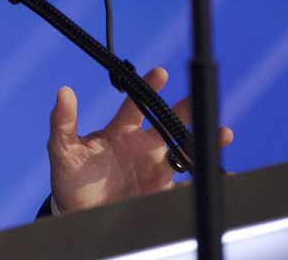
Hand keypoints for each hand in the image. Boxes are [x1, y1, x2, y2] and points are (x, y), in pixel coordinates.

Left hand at [47, 67, 233, 212]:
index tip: (160, 73)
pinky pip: (188, 186)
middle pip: (168, 122)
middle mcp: (142, 146)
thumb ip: (62, 122)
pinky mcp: (161, 191)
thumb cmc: (71, 177)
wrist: (79, 213)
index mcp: (121, 131)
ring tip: (223, 133)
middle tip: (198, 99)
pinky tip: (224, 175)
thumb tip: (62, 91)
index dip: (149, 87)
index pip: (137, 104)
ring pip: (184, 150)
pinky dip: (206, 180)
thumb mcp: (63, 149)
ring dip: (203, 142)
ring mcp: (154, 168)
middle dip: (184, 110)